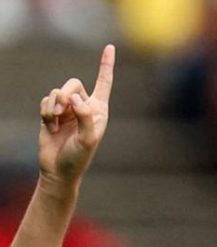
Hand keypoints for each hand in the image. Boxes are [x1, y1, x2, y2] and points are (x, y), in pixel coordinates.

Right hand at [38, 45, 114, 187]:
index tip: (110, 47)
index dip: (106, 65)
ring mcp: (67, 109)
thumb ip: (85, 117)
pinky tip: (51, 126)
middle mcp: (84, 106)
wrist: (58, 169)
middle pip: (73, 83)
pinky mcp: (52, 113)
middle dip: (66, 95)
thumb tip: (76, 99)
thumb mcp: (88, 139)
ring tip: (57, 123)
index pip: (104, 83)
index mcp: (99, 110)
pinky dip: (46, 113)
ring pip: (57, 92)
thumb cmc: (79, 156)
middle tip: (64, 112)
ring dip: (54, 107)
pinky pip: (45, 101)